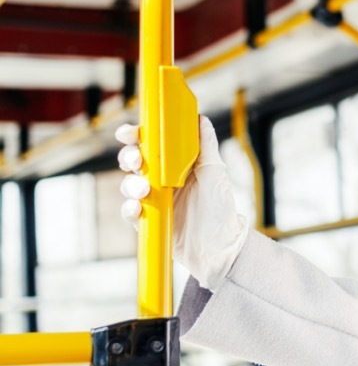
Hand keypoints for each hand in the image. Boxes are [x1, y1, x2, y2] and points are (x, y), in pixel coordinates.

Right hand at [116, 116, 250, 289]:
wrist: (220, 246)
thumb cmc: (220, 208)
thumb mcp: (215, 173)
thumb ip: (205, 146)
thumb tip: (200, 118)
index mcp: (176, 164)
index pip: (151, 144)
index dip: (136, 136)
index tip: (129, 133)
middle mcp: (162, 179)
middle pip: (134, 162)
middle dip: (129, 157)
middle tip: (136, 161)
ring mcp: (153, 200)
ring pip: (129, 185)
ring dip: (131, 184)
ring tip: (143, 190)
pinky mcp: (148, 220)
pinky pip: (130, 212)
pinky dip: (129, 208)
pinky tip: (138, 208)